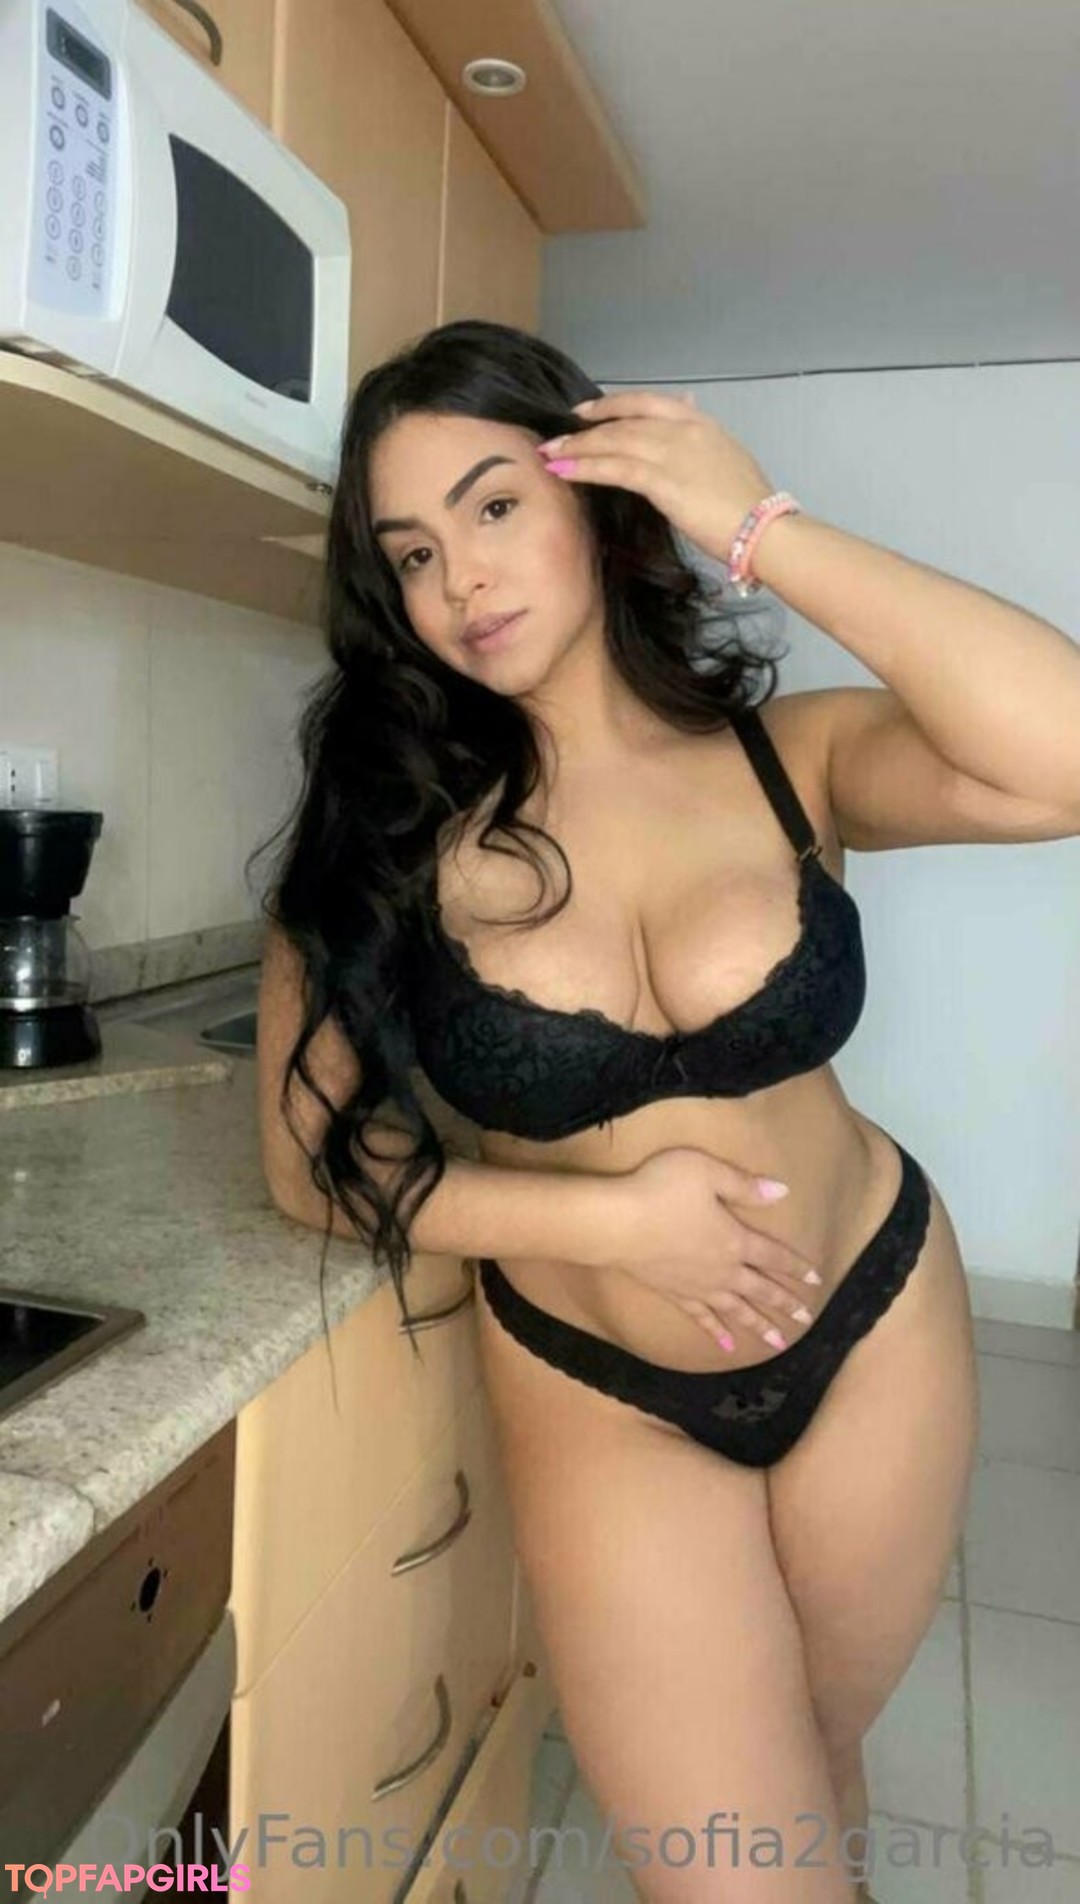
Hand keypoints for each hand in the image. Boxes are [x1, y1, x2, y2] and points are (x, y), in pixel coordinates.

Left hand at [535, 389, 775, 565]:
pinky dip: (586, 468)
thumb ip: (701, 439)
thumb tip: (687, 408)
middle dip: (585, 430)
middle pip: (624, 421)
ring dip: (577, 449)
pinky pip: (615, 468)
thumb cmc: (748, 505)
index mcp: (701, 424)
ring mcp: (672, 452)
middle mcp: (684, 430)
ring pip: (614, 442)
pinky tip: (565, 472)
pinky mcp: (662, 480)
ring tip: (550, 456)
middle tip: (556, 439)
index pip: (647, 402)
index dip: (611, 405)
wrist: (764, 528)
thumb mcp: (727, 457)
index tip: (586, 412)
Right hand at [605, 1146, 822, 1350]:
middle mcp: (722, 1269)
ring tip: (778, 1343)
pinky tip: (726, 1346)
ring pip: (736, 1310)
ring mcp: (697, 1286)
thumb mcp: (707, 1172)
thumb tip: (782, 1191)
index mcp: (735, 1239)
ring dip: (758, 1326)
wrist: (616, 1222)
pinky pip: (701, 1318)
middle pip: (760, 1290)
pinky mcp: (673, 1294)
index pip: (774, 1256)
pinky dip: (715, 1332)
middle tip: (805, 1319)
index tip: (815, 1281)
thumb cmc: (661, 1189)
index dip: (796, 1267)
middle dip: (784, 1304)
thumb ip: (744, 1185)